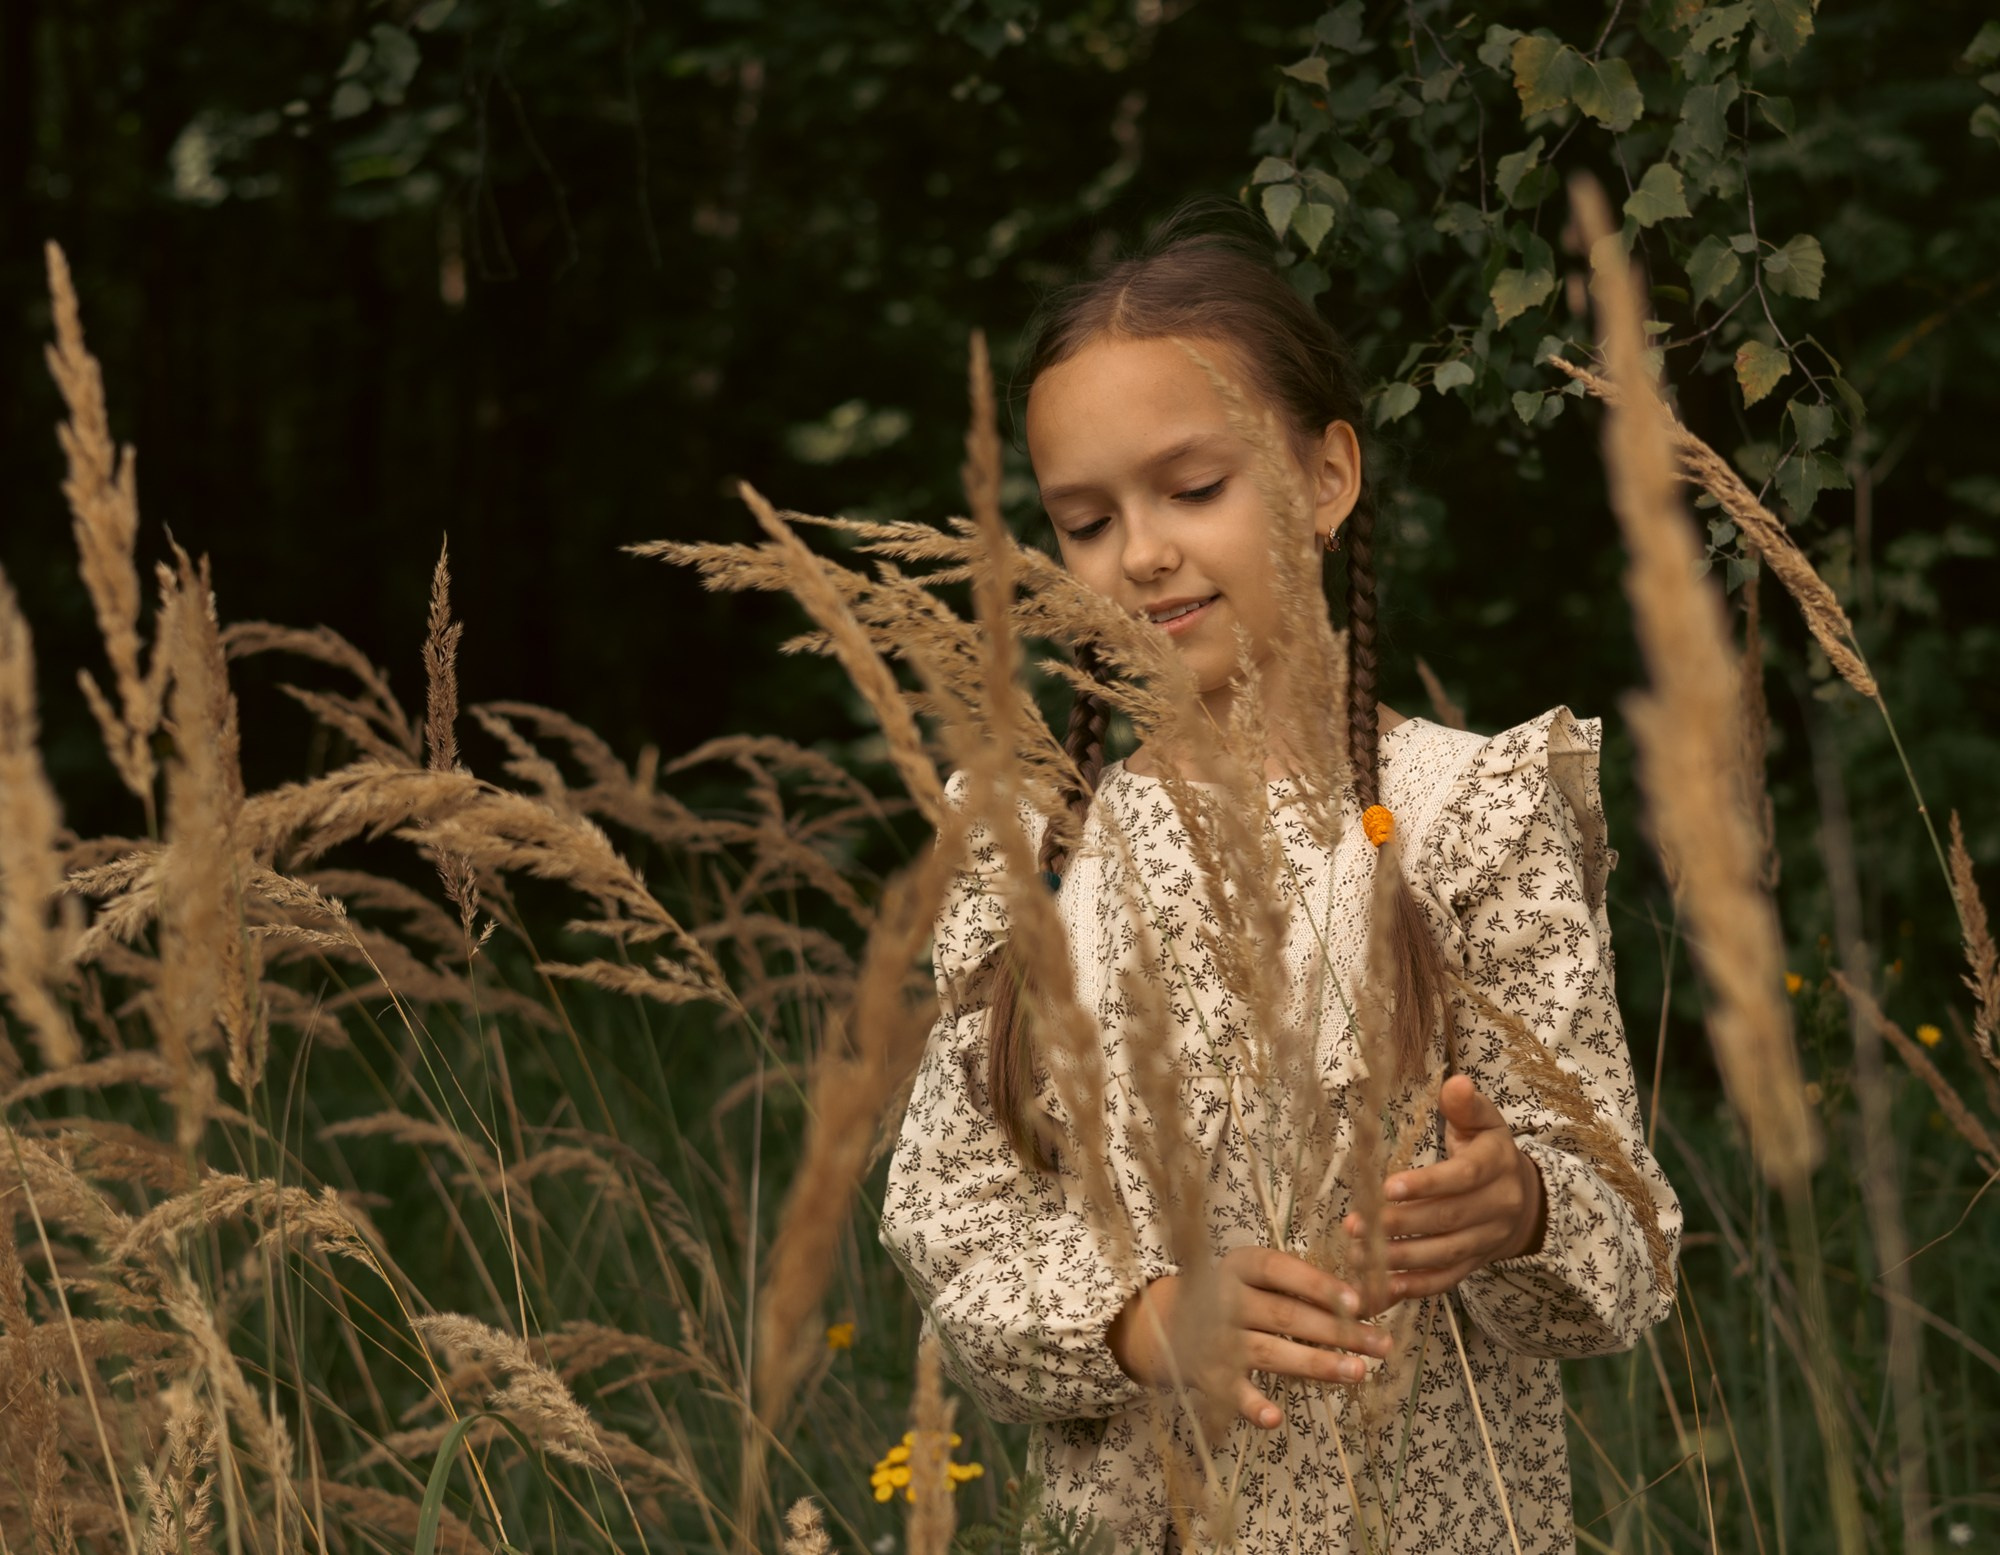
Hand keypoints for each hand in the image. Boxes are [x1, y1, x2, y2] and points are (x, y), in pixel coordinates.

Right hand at [1106, 1246, 1391, 1431]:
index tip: (1358, 1300)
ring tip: (1358, 1373)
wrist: (1160, 1323)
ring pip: (1270, 1352)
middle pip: (1286, 1315)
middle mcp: (1225, 1300)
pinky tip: (1276, 1419)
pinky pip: (1232, 1394)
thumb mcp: (1251, 1277)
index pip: (1282, 1271)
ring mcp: (1215, 1340)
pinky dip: (1252, 1407)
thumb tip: (1366, 1299)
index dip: (1319, 1285)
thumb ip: (1295, 1285)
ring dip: (1315, 1364)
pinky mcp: (1208, 1377)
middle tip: (1381, 1346)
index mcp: (1239, 1267)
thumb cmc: (1227, 1296)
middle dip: (1338, 1332)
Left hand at [1345, 1074, 1546, 1302]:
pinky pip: (1445, 1280)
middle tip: (1357, 1225)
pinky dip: (1414, 1287)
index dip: (1426, 1184)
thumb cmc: (1487, 1150)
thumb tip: (1456, 1083)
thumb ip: (1465, 1105)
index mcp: (1497, 1166)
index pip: (1462, 1178)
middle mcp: (1497, 1206)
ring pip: (1443, 1254)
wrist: (1522, 1197)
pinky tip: (1382, 1286)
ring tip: (1358, 1253)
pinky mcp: (1475, 1263)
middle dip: (1400, 1224)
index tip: (1387, 1187)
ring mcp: (1488, 1239)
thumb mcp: (1483, 1121)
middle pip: (1447, 1220)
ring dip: (1399, 1257)